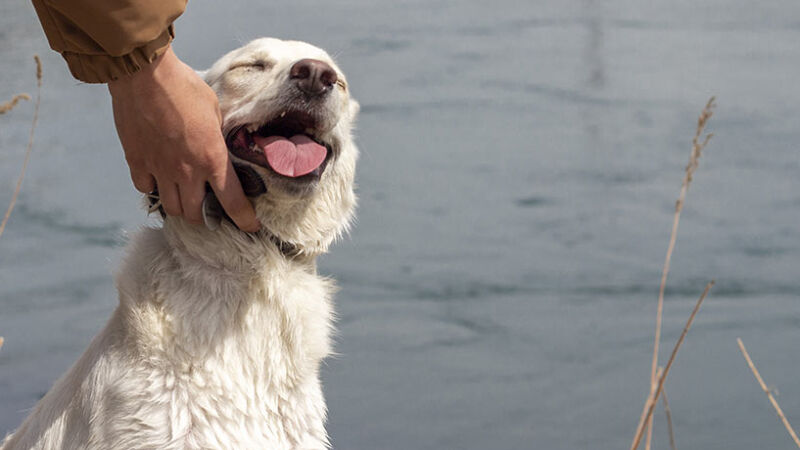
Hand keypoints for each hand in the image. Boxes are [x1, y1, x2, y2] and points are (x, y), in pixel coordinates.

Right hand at [108, 45, 259, 231]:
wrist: (144, 75)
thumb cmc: (184, 87)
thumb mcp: (215, 111)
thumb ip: (217, 135)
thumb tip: (218, 143)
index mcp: (212, 159)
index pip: (232, 202)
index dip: (244, 219)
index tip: (250, 226)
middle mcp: (186, 171)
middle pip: (195, 214)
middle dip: (205, 217)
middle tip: (209, 210)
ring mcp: (159, 169)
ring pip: (170, 208)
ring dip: (180, 207)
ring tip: (184, 199)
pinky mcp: (137, 161)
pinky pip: (145, 188)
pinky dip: (153, 188)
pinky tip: (158, 179)